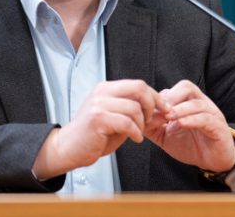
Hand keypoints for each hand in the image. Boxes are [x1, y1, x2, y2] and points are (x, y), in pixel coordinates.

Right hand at [32, 79, 165, 179]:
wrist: (68, 149)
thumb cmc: (94, 136)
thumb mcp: (120, 122)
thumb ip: (140, 115)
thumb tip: (164, 112)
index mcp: (107, 89)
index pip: (139, 84)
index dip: (156, 97)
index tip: (166, 109)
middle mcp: (102, 92)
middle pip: (139, 88)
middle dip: (153, 105)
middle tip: (153, 120)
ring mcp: (99, 104)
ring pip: (134, 107)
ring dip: (142, 123)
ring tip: (138, 133)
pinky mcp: (97, 118)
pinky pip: (126, 122)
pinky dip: (136, 132)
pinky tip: (135, 138)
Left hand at [144, 80, 234, 171]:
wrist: (214, 162)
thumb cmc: (192, 146)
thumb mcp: (167, 137)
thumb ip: (153, 128)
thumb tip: (137, 121)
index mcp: (189, 104)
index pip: (174, 90)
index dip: (159, 98)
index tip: (148, 111)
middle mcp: (201, 104)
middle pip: (187, 87)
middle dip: (171, 97)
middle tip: (159, 111)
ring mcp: (212, 114)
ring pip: (196, 103)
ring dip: (180, 109)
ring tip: (168, 118)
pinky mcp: (218, 127)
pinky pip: (206, 118)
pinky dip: (192, 120)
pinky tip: (180, 125)